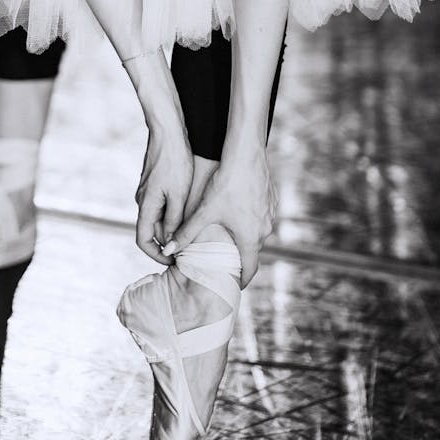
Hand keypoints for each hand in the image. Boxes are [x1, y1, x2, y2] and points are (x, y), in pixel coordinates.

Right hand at [135, 125, 193, 266]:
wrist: (167, 131)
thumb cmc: (175, 161)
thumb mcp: (179, 194)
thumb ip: (175, 219)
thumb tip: (172, 242)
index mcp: (146, 205)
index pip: (143, 240)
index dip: (156, 254)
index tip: (173, 261)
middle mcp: (143, 200)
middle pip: (152, 230)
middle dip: (168, 242)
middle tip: (190, 249)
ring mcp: (148, 191)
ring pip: (158, 217)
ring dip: (173, 227)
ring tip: (194, 231)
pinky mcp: (155, 183)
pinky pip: (161, 205)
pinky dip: (173, 213)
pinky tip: (190, 211)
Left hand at [163, 147, 274, 285]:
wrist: (246, 154)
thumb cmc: (226, 184)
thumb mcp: (204, 210)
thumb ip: (186, 233)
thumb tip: (168, 251)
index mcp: (250, 237)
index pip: (250, 269)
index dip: (241, 280)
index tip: (232, 285)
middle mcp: (264, 229)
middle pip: (253, 250)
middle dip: (239, 256)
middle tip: (224, 260)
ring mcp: (270, 214)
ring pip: (257, 232)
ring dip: (245, 236)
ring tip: (229, 235)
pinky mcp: (271, 200)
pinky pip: (261, 216)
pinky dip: (251, 219)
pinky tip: (237, 210)